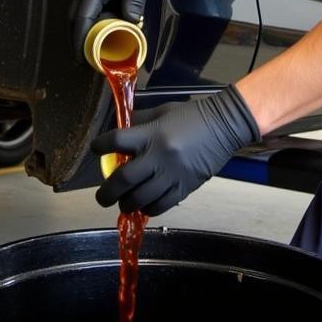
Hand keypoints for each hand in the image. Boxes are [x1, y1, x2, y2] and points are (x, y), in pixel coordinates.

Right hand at [69, 0, 161, 55]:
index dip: (79, 41)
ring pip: (77, 13)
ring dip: (82, 31)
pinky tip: (98, 31)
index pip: (81, 19)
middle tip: (87, 60)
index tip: (81, 59)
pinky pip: (84, 7)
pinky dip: (87, 21)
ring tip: (93, 50)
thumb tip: (130, 25)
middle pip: (74, 19)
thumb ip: (133, 2)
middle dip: (77, 40)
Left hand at [92, 85, 259, 214]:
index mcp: (152, 134)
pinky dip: (148, 209)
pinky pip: (160, 206)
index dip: (100, 146)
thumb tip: (120, 130)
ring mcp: (172, 175)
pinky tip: (144, 205)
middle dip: (107, 192)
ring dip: (126, 204)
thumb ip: (140, 122)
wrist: (225, 126)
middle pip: (124, 179)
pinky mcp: (184, 188)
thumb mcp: (163, 112)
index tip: (96, 149)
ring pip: (140, 198)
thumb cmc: (192, 115)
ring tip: (123, 202)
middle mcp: (159, 157)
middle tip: (102, 197)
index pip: (116, 142)